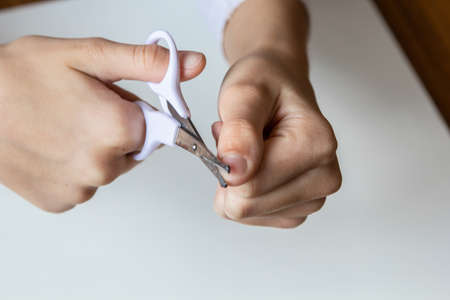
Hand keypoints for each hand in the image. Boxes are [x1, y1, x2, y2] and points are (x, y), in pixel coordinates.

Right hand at [0, 35, 204, 211]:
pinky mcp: (61, 201)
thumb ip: (147, 63)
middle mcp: (103, 167)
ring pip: (110, 166)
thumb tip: (194, 65)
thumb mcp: (89, 56)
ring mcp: (81, 188)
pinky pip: (86, 183)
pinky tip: (51, 147)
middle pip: (133, 147)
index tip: (107, 99)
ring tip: (60, 125)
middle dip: (114, 128)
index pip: (155, 125)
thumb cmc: (20, 77)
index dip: (131, 108)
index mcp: (118, 129)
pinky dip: (75, 167)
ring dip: (94, 148)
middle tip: (77, 108)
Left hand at [212, 50, 341, 227]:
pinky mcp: (299, 208)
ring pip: (248, 214)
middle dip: (230, 174)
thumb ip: (239, 130)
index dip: (224, 163)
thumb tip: (236, 171)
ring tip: (250, 148)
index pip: (249, 186)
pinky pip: (253, 217)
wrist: (280, 85)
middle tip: (239, 140)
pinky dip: (244, 193)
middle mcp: (325, 177)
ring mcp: (315, 198)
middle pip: (247, 206)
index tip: (230, 132)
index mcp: (317, 145)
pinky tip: (255, 166)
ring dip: (236, 183)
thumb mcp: (244, 92)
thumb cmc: (266, 84)